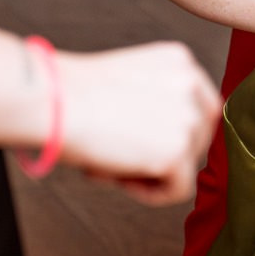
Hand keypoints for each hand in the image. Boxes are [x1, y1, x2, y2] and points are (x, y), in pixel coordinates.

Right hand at [58, 41, 220, 202]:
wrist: (52, 102)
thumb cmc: (72, 96)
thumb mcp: (129, 83)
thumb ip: (158, 101)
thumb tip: (167, 138)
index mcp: (180, 61)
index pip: (201, 107)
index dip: (175, 132)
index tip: (144, 140)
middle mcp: (192, 84)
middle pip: (199, 138)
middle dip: (167, 154)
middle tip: (124, 155)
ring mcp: (188, 117)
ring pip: (188, 164)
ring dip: (153, 172)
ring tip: (113, 160)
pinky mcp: (177, 151)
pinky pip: (179, 190)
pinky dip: (150, 194)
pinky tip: (119, 177)